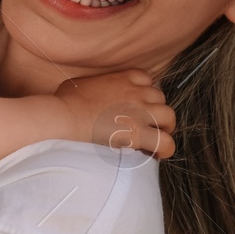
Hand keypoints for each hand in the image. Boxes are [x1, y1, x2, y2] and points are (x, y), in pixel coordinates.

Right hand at [55, 69, 175, 159]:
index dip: (145, 92)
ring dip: (165, 126)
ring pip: (169, 116)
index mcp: (122, 79)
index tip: (139, 104)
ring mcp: (140, 113)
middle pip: (160, 96)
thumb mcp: (78, 84)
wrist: (65, 117)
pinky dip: (165, 148)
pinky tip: (158, 154)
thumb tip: (86, 93)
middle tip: (148, 123)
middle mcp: (135, 93)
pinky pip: (165, 141)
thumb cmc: (65, 103)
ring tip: (157, 137)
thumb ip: (92, 86)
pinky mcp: (139, 134)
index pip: (146, 79)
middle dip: (156, 109)